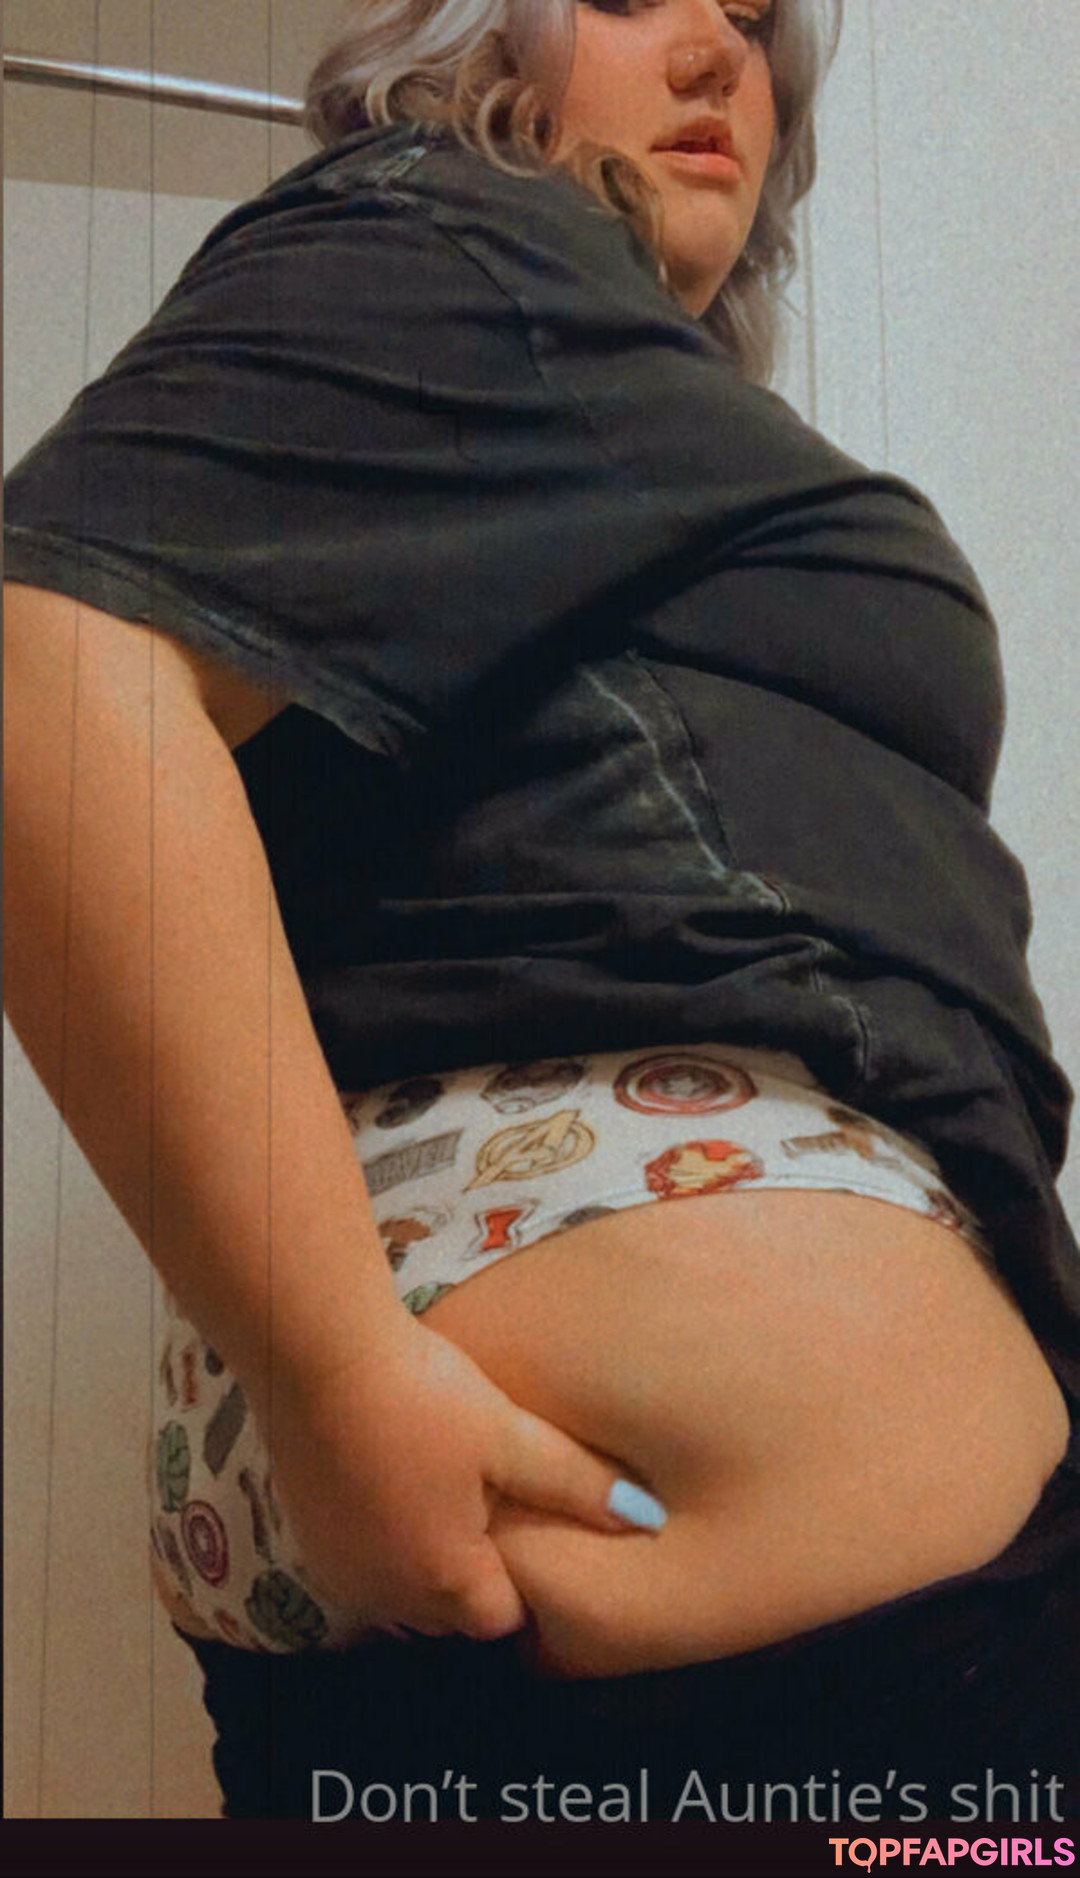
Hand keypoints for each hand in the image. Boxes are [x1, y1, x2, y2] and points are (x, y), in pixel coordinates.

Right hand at [265, 1310, 666, 1640]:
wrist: (316, 1351)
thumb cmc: (421, 1395)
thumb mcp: (509, 1435)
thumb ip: (577, 1484)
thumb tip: (647, 1520)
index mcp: (443, 1579)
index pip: (502, 1619)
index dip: (526, 1579)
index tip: (531, 1526)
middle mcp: (383, 1593)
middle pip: (450, 1611)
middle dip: (477, 1571)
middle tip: (492, 1499)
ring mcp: (337, 1568)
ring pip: (402, 1589)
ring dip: (427, 1556)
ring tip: (444, 1484)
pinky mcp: (306, 1536)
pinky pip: (361, 1562)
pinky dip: (384, 1535)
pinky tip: (395, 1475)